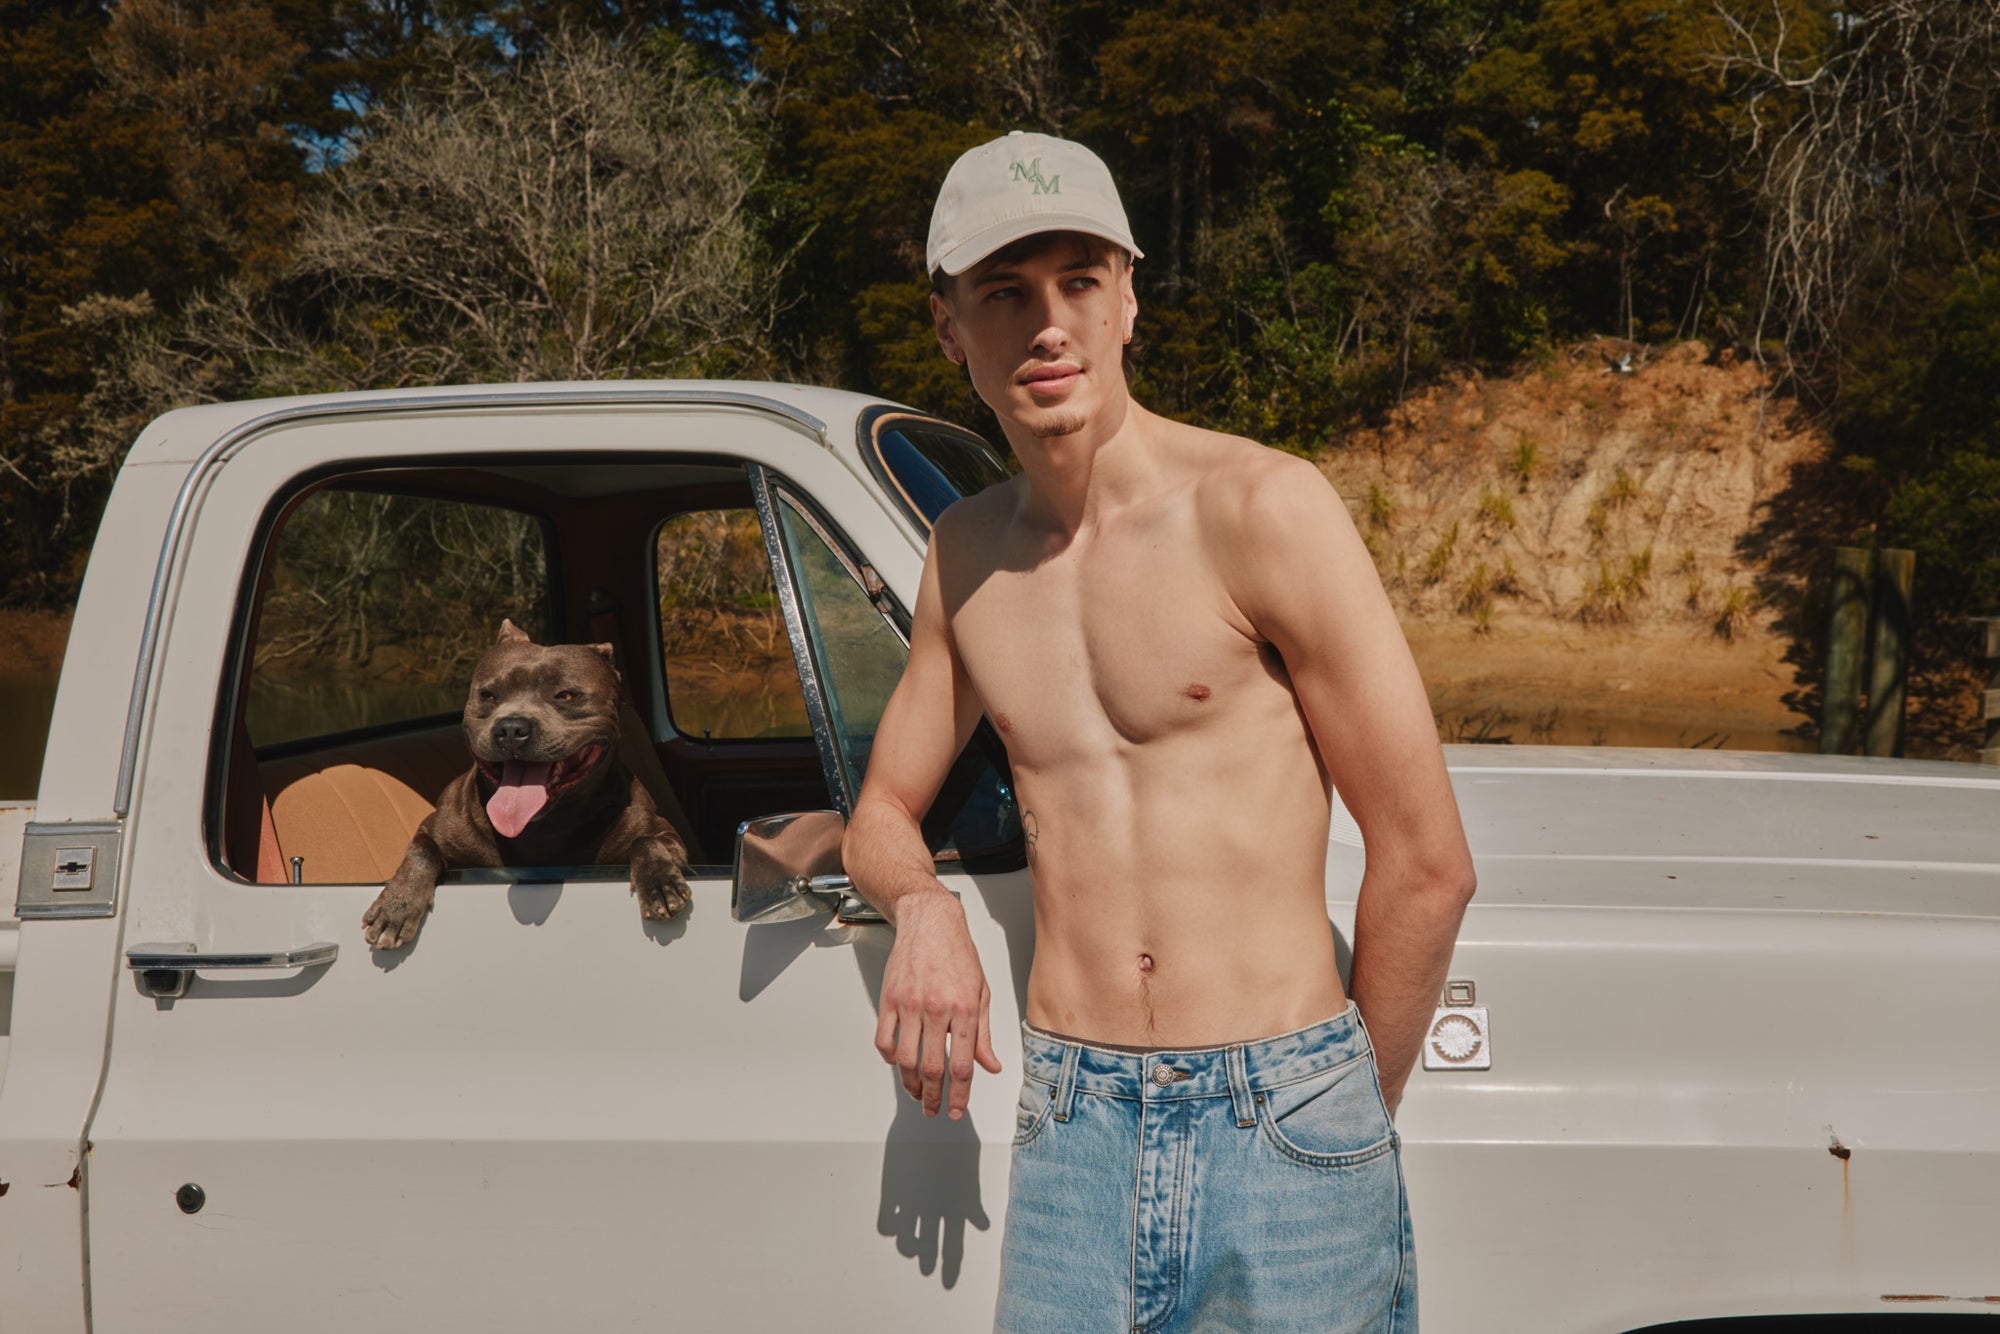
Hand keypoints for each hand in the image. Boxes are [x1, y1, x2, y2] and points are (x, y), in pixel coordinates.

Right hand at [875, 891, 1001, 1118]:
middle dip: (933, 1097)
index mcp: (964, 1008)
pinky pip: (884, 1040)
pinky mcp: (889, 999)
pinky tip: (899, 1064)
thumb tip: (991, 1066)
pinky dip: (890, 1058)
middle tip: (933, 1109)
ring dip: (910, 1084)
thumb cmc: (958, 954)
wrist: (930, 922)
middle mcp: (937, 1008)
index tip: (957, 1110)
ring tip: (917, 1093)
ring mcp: (909, 1004)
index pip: (963, 1064)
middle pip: (932, 1068)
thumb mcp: (981, 992)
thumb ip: (983, 1034)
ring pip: (906, 1060)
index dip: (960, 1094)